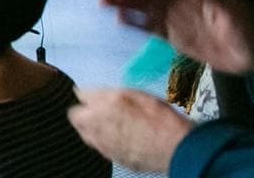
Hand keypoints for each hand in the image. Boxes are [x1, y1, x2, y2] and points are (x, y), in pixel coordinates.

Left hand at [69, 87, 190, 171]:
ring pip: (88, 136)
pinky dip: (109, 141)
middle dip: (86, 114)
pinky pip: (104, 147)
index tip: (95, 96)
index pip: (78, 99)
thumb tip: (81, 93)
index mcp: (95, 111)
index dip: (87, 96)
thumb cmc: (156, 116)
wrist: (175, 147)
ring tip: (115, 123)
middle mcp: (95, 131)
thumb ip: (100, 94)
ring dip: (95, 128)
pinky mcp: (115, 159)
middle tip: (103, 110)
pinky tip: (125, 136)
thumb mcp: (130, 93)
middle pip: (77, 120)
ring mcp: (104, 147)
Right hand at [102, 0, 253, 79]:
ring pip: (145, 11)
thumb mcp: (231, 10)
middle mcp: (179, 4)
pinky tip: (119, 21)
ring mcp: (176, 20)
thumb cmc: (249, 28)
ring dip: (125, 7)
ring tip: (104, 5)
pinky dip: (136, 24)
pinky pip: (152, 29)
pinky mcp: (175, 38)